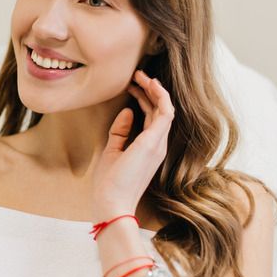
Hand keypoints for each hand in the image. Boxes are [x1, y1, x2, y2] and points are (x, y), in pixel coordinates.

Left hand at [92, 69, 175, 216]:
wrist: (112, 202)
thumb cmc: (111, 183)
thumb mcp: (113, 151)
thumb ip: (120, 132)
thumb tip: (127, 111)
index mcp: (149, 148)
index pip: (152, 117)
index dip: (144, 99)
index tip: (131, 85)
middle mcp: (158, 145)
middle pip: (160, 110)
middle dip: (150, 90)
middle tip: (137, 74)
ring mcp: (158, 143)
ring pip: (165, 108)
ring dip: (155, 89)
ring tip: (141, 75)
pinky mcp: (154, 141)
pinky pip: (165, 112)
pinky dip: (160, 96)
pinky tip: (150, 84)